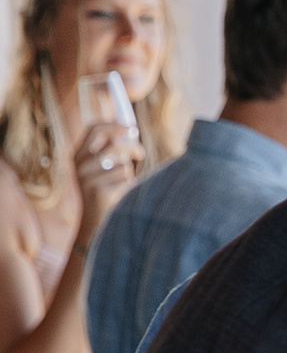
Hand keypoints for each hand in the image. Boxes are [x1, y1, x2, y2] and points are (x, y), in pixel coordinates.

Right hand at [71, 121, 138, 245]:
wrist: (94, 227)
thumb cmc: (105, 194)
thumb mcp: (101, 170)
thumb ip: (111, 151)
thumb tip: (131, 130)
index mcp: (78, 156)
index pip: (95, 129)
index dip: (115, 125)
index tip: (131, 128)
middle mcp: (80, 166)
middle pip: (115, 144)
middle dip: (133, 147)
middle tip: (141, 154)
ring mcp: (89, 179)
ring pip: (124, 165)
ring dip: (129, 175)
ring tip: (121, 186)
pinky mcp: (100, 193)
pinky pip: (128, 181)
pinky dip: (131, 188)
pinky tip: (121, 198)